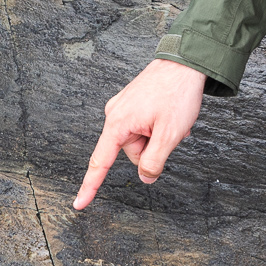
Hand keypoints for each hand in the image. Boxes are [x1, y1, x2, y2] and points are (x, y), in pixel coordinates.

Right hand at [73, 59, 206, 210]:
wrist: (185, 62)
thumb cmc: (176, 92)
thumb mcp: (169, 135)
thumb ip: (154, 161)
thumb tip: (145, 177)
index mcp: (118, 123)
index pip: (100, 163)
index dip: (90, 186)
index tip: (79, 204)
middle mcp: (114, 114)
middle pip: (131, 151)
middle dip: (152, 147)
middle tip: (170, 130)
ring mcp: (123, 108)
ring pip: (139, 139)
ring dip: (157, 136)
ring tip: (171, 119)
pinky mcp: (132, 103)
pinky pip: (142, 126)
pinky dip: (157, 127)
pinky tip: (169, 115)